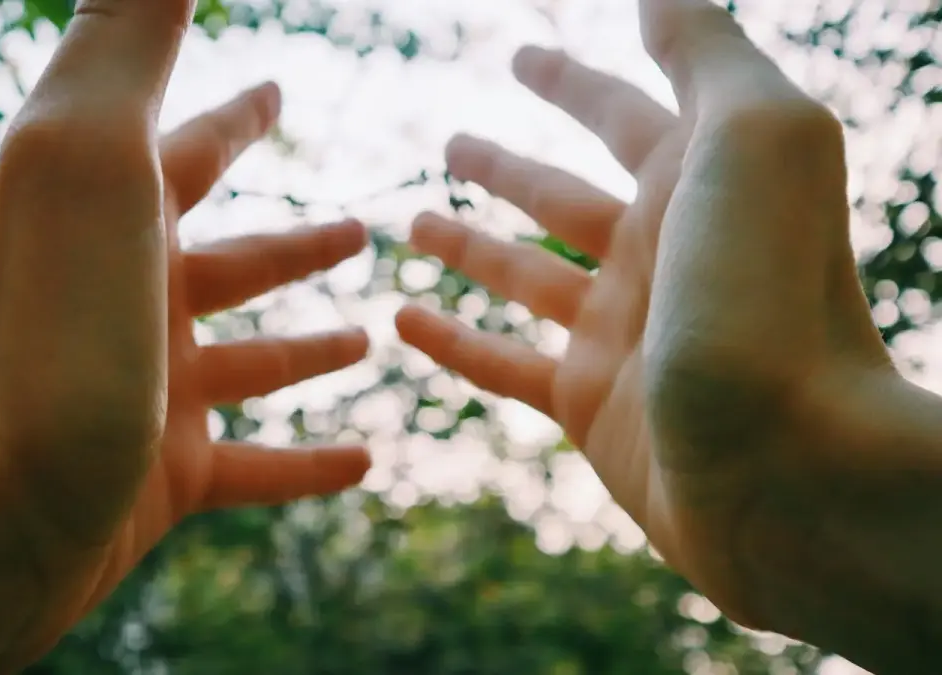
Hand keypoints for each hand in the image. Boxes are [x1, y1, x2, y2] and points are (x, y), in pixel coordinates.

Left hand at [0, 2, 368, 672]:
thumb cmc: (47, 326)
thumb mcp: (93, 154)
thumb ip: (129, 42)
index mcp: (115, 224)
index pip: (185, 151)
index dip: (238, 120)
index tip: (279, 89)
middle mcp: (130, 304)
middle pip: (231, 262)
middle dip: (298, 244)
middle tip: (364, 226)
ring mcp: (150, 397)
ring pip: (249, 366)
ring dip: (310, 349)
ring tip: (375, 338)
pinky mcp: (164, 484)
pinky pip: (256, 471)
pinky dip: (310, 466)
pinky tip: (368, 463)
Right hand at [397, 0, 938, 667]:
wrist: (790, 465)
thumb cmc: (771, 292)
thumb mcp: (755, 134)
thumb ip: (705, 53)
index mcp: (700, 183)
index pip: (622, 111)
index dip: (571, 81)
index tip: (518, 55)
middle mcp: (659, 255)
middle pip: (564, 197)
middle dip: (506, 168)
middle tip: (450, 141)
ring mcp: (620, 334)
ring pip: (524, 277)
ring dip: (469, 247)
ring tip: (411, 222)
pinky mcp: (588, 406)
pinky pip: (501, 364)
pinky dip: (451, 341)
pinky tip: (401, 319)